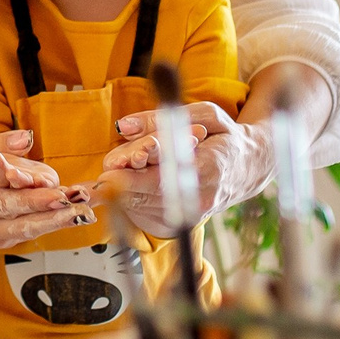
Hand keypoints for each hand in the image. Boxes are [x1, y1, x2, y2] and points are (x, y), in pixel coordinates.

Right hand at [0, 132, 86, 253]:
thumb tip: (26, 138)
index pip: (2, 203)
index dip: (33, 200)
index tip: (60, 194)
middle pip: (23, 222)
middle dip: (57, 213)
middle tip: (86, 203)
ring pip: (30, 232)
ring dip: (61, 222)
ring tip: (88, 210)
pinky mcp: (0, 244)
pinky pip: (28, 233)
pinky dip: (51, 224)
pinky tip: (74, 214)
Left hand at [103, 105, 273, 226]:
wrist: (249, 169)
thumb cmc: (225, 138)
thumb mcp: (203, 114)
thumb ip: (162, 118)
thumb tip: (123, 127)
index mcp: (208, 168)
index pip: (163, 176)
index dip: (132, 176)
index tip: (107, 171)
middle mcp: (200, 198)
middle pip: (147, 194)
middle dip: (116, 184)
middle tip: (89, 184)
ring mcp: (192, 215)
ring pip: (143, 207)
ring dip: (119, 192)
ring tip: (108, 178)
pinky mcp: (184, 224)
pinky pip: (147, 214)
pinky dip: (131, 200)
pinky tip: (126, 186)